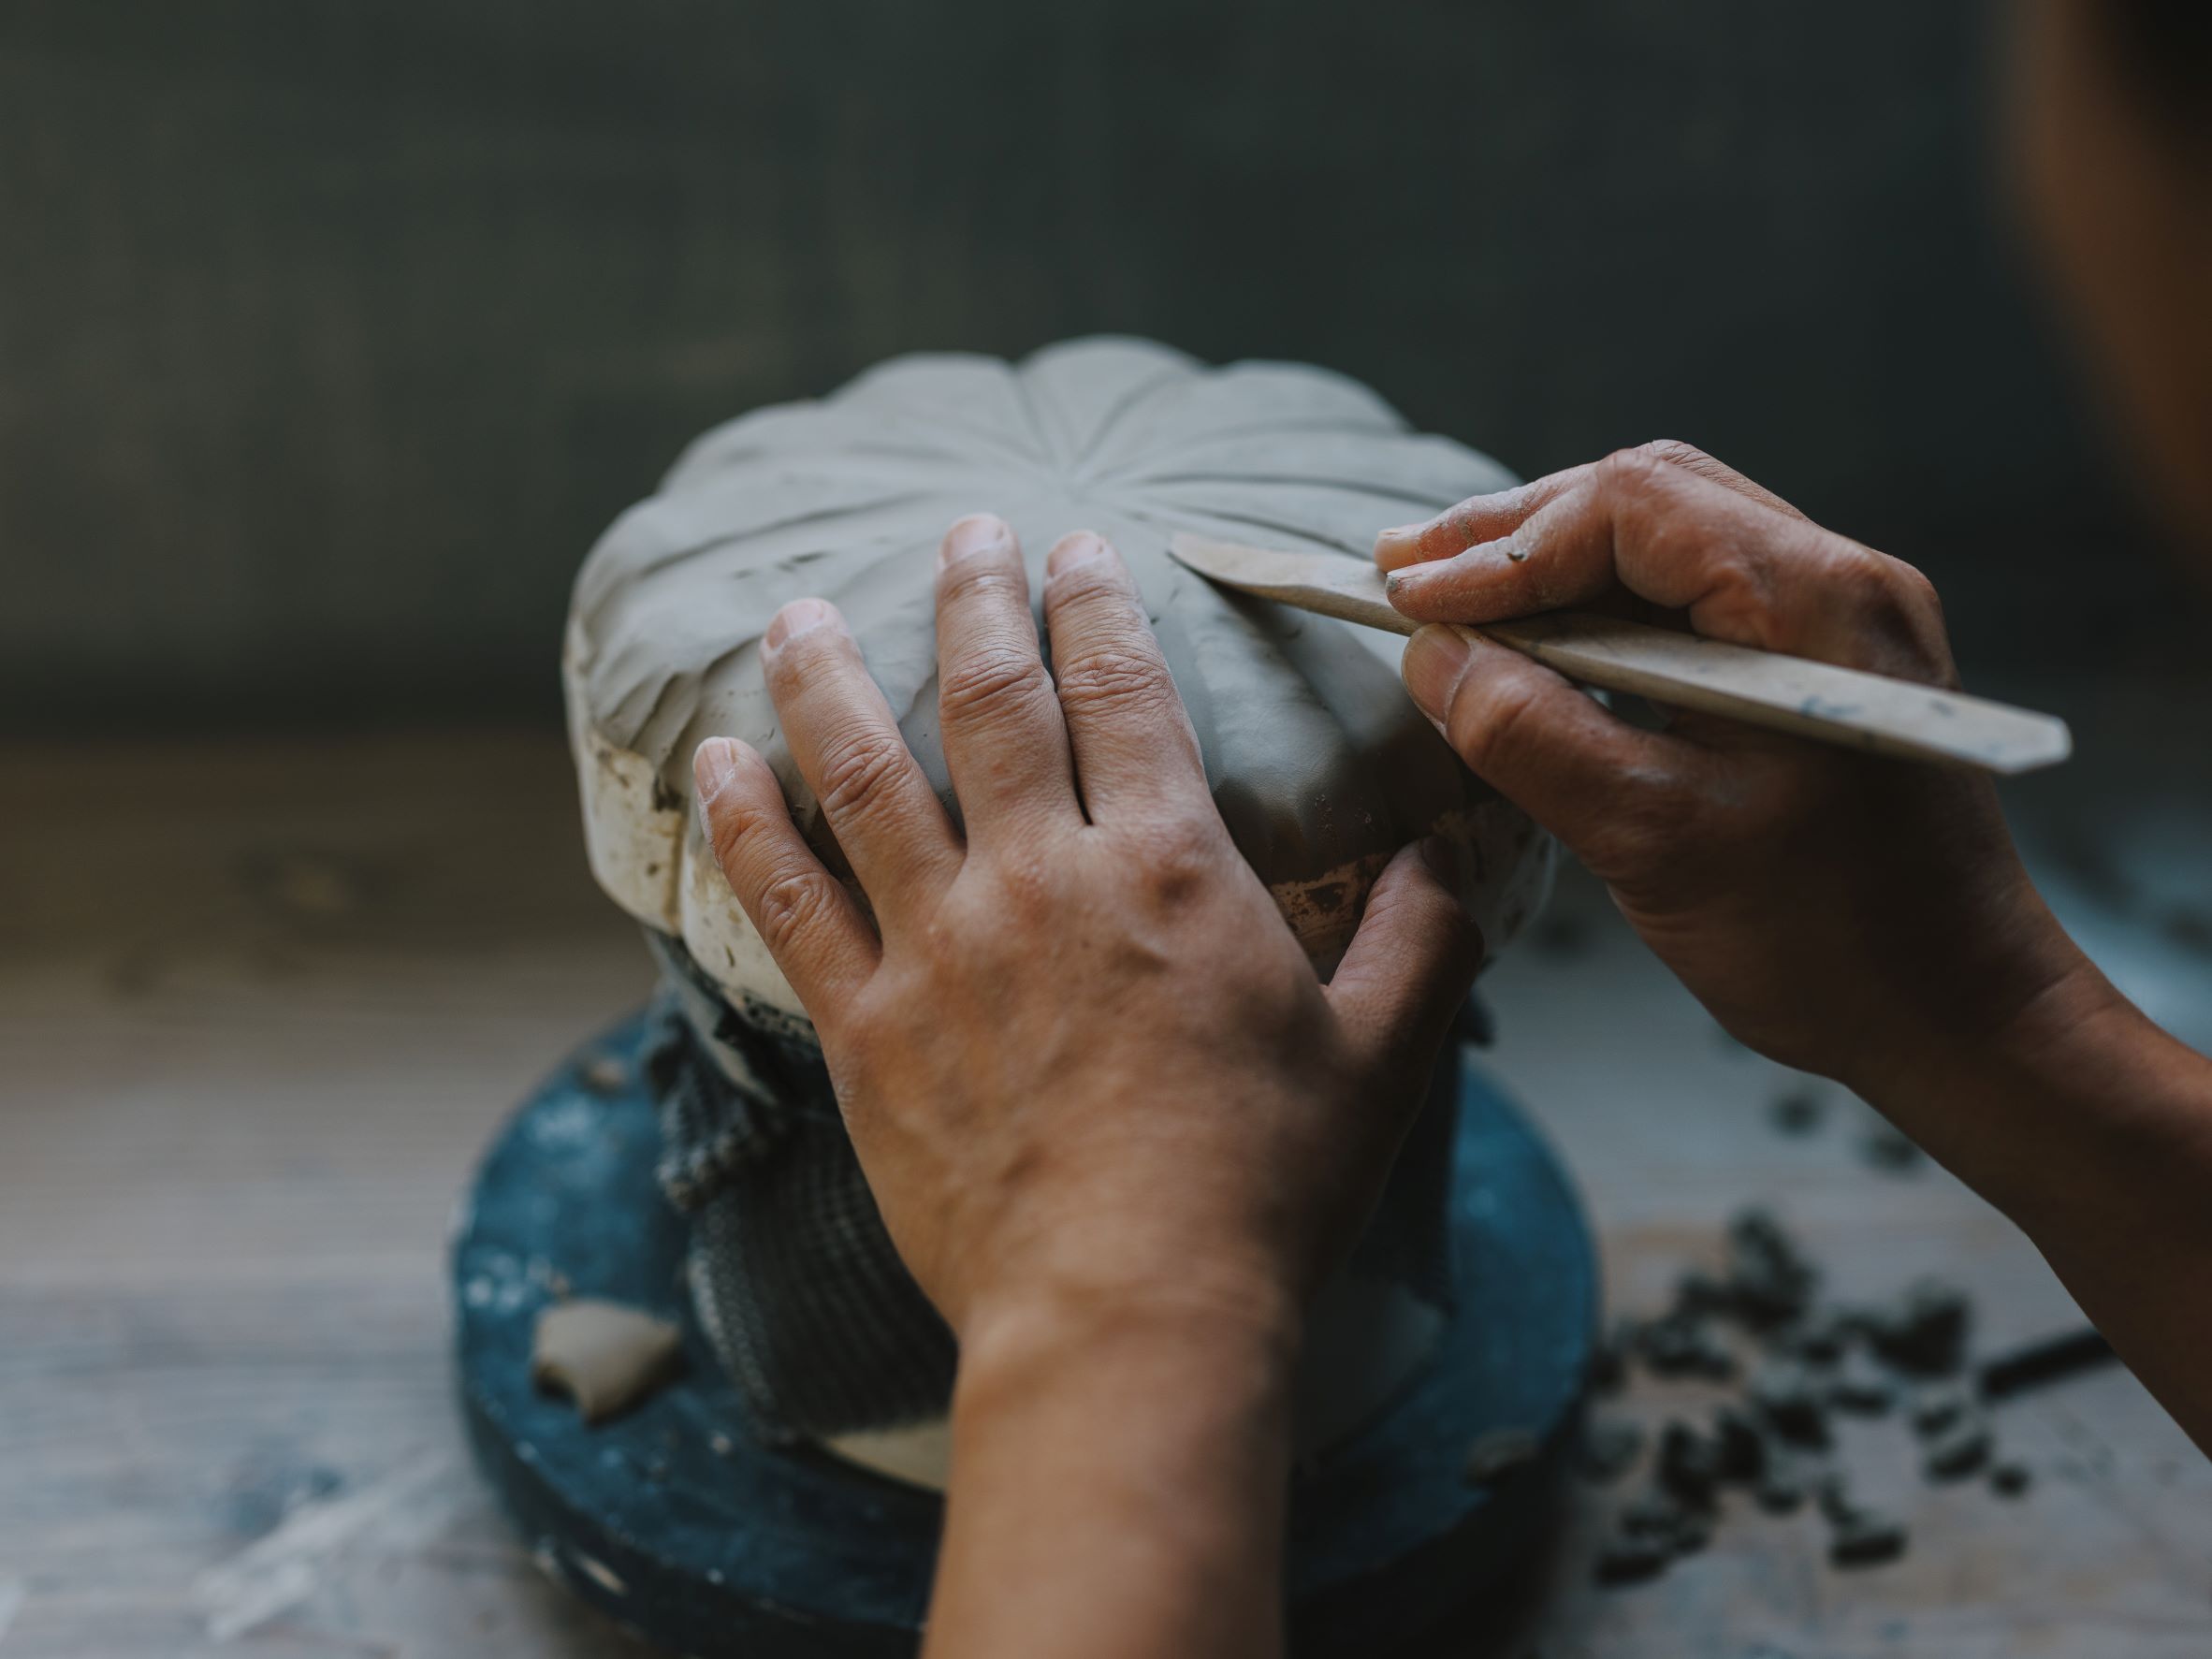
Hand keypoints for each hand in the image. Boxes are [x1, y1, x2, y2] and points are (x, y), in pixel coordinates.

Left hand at [692, 513, 1480, 1342]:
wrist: (1130, 1317)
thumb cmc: (1263, 1193)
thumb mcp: (1382, 1059)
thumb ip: (1422, 939)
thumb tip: (1454, 853)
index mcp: (1170, 869)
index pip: (1124, 689)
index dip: (1096, 603)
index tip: (1075, 549)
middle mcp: (1044, 880)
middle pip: (991, 698)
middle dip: (973, 597)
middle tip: (962, 534)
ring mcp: (942, 948)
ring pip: (866, 772)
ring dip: (828, 677)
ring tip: (797, 610)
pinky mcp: (868, 1029)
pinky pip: (788, 900)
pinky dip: (745, 821)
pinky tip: (715, 758)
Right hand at [1377, 441, 2096, 1099]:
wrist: (1964, 1017)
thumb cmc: (1829, 940)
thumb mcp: (1653, 839)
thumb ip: (1531, 734)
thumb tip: (1433, 658)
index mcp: (1813, 603)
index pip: (1629, 507)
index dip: (1502, 546)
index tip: (1408, 596)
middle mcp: (1840, 582)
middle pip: (1650, 498)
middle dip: (1516, 531)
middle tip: (1403, 567)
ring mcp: (1840, 621)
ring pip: (1673, 538)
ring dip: (1557, 562)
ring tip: (1452, 593)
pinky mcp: (1824, 670)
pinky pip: (1700, 599)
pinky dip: (1608, 608)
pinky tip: (1541, 640)